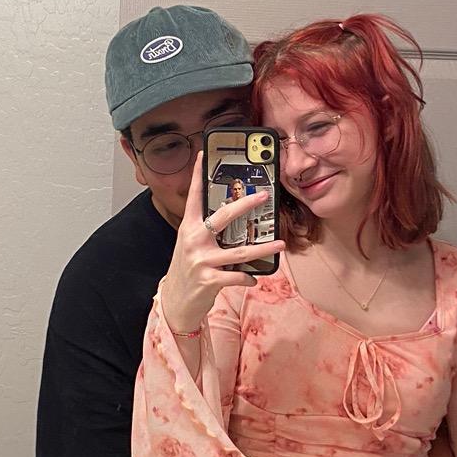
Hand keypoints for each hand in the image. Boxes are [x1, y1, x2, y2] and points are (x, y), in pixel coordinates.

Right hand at [162, 153, 283, 332]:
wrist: (176, 301)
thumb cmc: (189, 269)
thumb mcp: (193, 246)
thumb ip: (208, 231)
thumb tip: (231, 216)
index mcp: (189, 228)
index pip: (194, 197)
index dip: (197, 175)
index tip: (203, 155)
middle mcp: (194, 240)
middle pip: (223, 217)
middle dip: (245, 204)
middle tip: (263, 195)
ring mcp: (201, 260)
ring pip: (239, 251)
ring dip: (263, 248)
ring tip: (280, 244)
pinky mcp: (209, 280)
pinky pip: (236, 276)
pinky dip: (248, 277)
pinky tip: (254, 278)